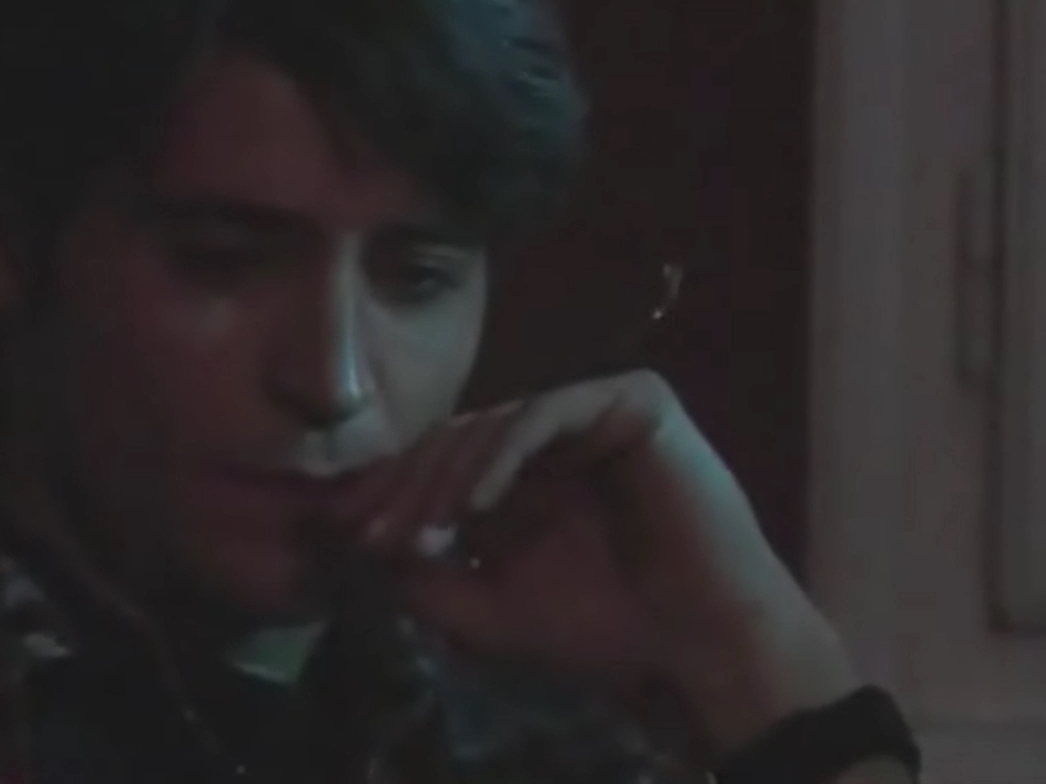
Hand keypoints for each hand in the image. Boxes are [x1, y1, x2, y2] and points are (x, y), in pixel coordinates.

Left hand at [327, 371, 862, 756]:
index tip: (346, 533)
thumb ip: (428, 577)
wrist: (698, 646)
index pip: (443, 460)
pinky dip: (503, 456)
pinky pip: (548, 414)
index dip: (392, 492)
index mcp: (528, 469)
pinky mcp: (632, 400)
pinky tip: (474, 507)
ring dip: (446, 479)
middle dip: (408, 489)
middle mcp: (558, 432)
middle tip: (371, 535)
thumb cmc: (606, 627)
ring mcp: (595, 409)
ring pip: (495, 423)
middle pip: (459, 437)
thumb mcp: (490, 604)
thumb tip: (362, 545)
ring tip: (419, 533)